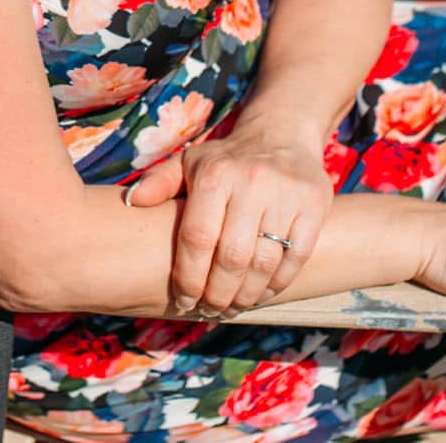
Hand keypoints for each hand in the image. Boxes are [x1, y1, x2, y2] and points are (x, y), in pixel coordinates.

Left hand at [127, 117, 333, 317]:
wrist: (282, 136)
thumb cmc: (226, 160)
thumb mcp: (190, 162)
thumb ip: (159, 182)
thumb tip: (131, 202)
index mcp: (215, 174)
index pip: (197, 238)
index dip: (189, 277)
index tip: (184, 301)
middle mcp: (252, 183)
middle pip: (231, 258)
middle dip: (217, 294)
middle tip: (209, 309)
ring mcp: (286, 195)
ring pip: (264, 263)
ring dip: (246, 296)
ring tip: (232, 307)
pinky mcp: (314, 206)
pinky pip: (295, 258)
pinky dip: (276, 284)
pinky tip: (260, 293)